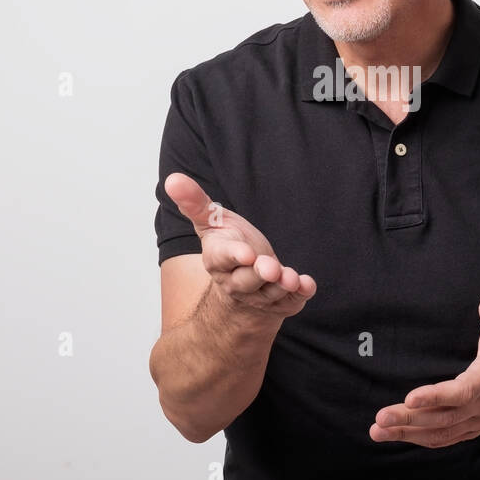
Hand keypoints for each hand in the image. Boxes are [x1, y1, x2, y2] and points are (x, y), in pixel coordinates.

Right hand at [164, 172, 315, 318]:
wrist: (243, 279)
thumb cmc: (227, 245)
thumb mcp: (211, 221)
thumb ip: (195, 202)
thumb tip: (172, 179)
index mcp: (218, 260)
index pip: (224, 259)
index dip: (235, 257)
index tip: (246, 254)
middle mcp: (236, 282)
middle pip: (247, 280)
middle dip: (259, 274)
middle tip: (270, 268)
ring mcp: (259, 295)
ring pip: (270, 292)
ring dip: (282, 285)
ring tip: (291, 277)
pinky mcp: (282, 301)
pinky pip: (291, 300)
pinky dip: (300, 293)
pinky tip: (307, 284)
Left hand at [370, 297, 479, 447]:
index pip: (461, 392)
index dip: (436, 397)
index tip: (410, 397)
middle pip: (442, 417)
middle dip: (410, 419)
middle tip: (380, 418)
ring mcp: (474, 422)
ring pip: (438, 433)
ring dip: (407, 433)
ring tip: (377, 431)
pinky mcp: (468, 430)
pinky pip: (441, 439)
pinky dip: (417, 439)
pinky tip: (393, 436)